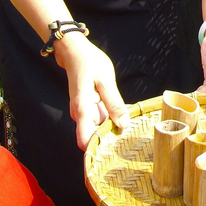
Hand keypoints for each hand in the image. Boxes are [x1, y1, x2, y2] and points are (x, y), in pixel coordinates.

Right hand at [53, 32, 129, 149]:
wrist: (74, 51)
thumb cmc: (90, 63)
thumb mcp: (106, 81)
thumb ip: (114, 103)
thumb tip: (123, 125)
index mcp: (83, 110)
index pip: (85, 141)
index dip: (98, 150)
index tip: (114, 154)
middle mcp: (81, 115)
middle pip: (94, 137)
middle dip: (110, 140)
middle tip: (132, 140)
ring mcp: (84, 112)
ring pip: (99, 128)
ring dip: (112, 128)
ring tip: (132, 128)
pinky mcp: (88, 108)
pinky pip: (100, 119)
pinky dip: (111, 119)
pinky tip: (124, 114)